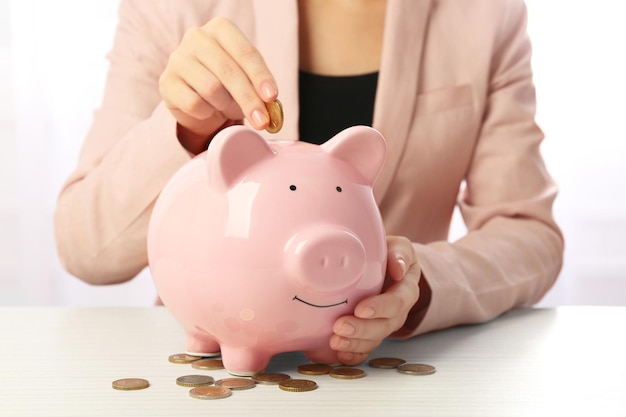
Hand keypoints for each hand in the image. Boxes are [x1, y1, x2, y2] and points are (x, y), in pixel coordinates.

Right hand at [159, 17, 277, 153]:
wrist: (197, 99)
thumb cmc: (227, 85)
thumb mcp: (247, 80)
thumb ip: (260, 90)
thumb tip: (270, 107)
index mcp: (221, 29)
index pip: (245, 52)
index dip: (260, 76)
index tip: (272, 96)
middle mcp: (197, 37)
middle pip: (229, 71)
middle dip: (249, 99)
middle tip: (262, 121)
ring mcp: (178, 58)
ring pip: (211, 88)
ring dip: (225, 105)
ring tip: (225, 106)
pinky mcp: (166, 82)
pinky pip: (194, 104)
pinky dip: (206, 113)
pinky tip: (207, 109)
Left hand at [330, 236, 421, 364]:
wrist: (387, 269)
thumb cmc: (389, 256)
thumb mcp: (399, 247)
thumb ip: (400, 253)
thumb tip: (398, 268)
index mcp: (406, 289)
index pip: (397, 301)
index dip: (380, 307)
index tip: (360, 309)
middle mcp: (397, 311)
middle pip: (384, 326)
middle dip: (362, 329)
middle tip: (340, 326)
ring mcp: (384, 325)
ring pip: (374, 340)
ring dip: (354, 343)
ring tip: (335, 341)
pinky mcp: (371, 335)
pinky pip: (365, 350)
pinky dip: (353, 354)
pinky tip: (339, 354)